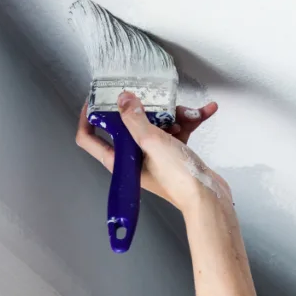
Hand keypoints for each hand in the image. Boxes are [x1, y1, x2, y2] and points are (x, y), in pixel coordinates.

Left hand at [75, 91, 229, 210]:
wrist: (208, 198)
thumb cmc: (178, 179)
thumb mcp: (151, 142)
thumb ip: (134, 118)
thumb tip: (123, 99)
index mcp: (119, 161)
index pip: (89, 139)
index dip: (88, 118)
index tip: (95, 99)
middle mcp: (133, 159)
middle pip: (127, 126)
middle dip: (143, 110)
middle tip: (152, 98)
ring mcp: (154, 156)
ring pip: (156, 125)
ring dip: (174, 115)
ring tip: (187, 113)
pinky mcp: (174, 154)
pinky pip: (177, 131)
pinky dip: (189, 121)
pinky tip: (205, 111)